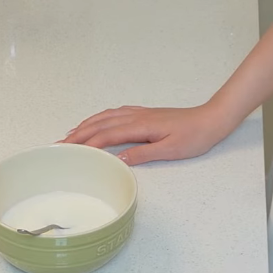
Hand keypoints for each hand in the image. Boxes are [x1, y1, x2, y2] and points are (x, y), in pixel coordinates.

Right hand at [59, 104, 234, 165]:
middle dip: (79, 134)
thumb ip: (144, 153)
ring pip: (106, 117)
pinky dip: (101, 117)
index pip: (106, 135)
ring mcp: (140, 113)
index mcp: (141, 126)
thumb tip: (119, 158)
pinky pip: (116, 113)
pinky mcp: (145, 114)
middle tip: (60, 145)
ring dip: (87, 124)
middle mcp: (136, 116)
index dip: (86, 143)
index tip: (69, 151)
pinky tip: (98, 122)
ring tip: (71, 134)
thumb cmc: (195, 136)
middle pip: (101, 124)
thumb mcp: (171, 150)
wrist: (211, 119)